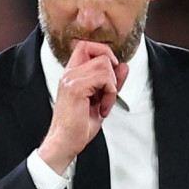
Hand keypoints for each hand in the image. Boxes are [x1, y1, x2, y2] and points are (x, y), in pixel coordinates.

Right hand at [38, 40, 128, 173]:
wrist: (65, 143)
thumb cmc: (79, 126)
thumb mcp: (100, 100)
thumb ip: (112, 82)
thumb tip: (123, 66)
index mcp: (72, 74)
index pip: (86, 45)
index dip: (103, 52)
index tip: (110, 73)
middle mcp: (69, 73)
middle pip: (100, 52)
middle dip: (112, 70)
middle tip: (109, 91)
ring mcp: (71, 78)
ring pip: (105, 64)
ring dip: (112, 86)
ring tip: (104, 103)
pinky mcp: (76, 87)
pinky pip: (105, 79)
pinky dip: (110, 94)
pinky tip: (102, 108)